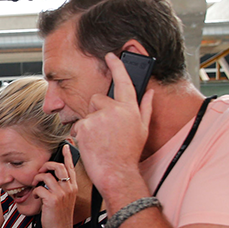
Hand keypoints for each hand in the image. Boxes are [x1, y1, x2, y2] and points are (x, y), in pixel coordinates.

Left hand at [35, 144, 78, 227]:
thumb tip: (50, 176)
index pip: (71, 167)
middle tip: (40, 171)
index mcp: (73, 187)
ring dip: (37, 179)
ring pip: (46, 176)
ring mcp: (61, 194)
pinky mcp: (52, 200)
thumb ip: (62, 187)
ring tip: (36, 186)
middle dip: (46, 165)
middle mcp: (69, 188)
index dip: (67, 155)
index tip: (65, 146)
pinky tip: (36, 196)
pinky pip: (39, 188)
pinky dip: (35, 191)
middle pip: (59, 166)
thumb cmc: (60, 215)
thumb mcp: (65, 199)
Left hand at [71, 52, 153, 195]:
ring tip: (100, 139)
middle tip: (105, 130)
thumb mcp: (142, 129)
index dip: (117, 66)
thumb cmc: (129, 153)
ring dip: (90, 123)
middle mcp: (115, 110)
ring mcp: (98, 118)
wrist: (116, 171)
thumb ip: (145, 108)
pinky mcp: (84, 126)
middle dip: (98, 111)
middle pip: (98, 99)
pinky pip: (79, 125)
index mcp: (130, 109)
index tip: (111, 55)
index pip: (124, 82)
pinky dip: (82, 134)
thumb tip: (149, 92)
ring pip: (88, 113)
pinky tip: (92, 143)